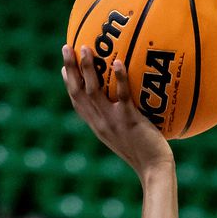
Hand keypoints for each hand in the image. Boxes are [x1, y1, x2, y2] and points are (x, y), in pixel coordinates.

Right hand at [60, 44, 173, 179]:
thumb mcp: (128, 136)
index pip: (77, 103)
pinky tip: (119, 62)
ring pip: (93, 91)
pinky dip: (120, 78)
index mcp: (98, 126)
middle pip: (77, 92)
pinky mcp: (128, 120)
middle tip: (66, 47)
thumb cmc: (146, 154)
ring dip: (87, 68)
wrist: (153, 170)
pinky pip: (122, 96)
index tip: (63, 67)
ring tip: (85, 48)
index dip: (68, 84)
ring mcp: (112, 121)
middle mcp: (100, 123)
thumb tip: (130, 104)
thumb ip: (122, 120)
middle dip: (70, 69)